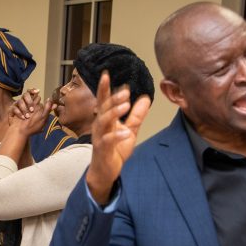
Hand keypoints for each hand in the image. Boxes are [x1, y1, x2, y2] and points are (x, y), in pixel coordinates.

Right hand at [8, 90, 52, 137]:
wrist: (21, 133)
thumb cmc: (33, 126)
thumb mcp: (42, 118)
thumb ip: (48, 110)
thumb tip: (54, 103)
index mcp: (32, 103)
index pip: (33, 93)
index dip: (34, 91)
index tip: (37, 91)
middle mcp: (25, 103)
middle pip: (26, 95)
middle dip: (29, 101)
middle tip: (32, 110)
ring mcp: (17, 106)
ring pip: (20, 101)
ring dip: (24, 109)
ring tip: (27, 116)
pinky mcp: (11, 110)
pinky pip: (14, 108)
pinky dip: (19, 113)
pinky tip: (22, 118)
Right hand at [85, 73, 151, 203]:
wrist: (105, 172)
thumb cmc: (115, 150)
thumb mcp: (130, 130)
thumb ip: (136, 115)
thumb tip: (146, 98)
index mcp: (105, 119)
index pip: (104, 100)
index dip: (104, 88)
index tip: (106, 74)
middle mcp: (100, 126)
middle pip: (103, 108)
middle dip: (112, 98)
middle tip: (125, 91)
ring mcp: (99, 138)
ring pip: (103, 122)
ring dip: (113, 112)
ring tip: (126, 105)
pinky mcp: (102, 150)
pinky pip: (108, 141)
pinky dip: (117, 136)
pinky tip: (126, 132)